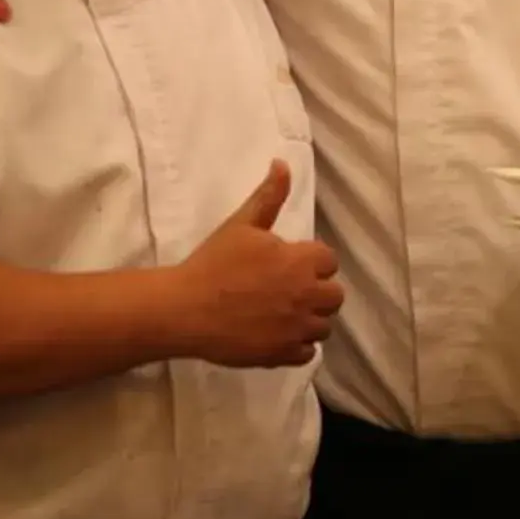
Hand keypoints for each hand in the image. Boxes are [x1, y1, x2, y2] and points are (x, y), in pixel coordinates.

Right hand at [171, 163, 342, 367]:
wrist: (184, 309)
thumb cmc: (212, 263)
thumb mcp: (241, 224)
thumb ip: (269, 196)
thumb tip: (283, 164)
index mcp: (301, 261)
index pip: (329, 260)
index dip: (312, 261)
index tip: (290, 264)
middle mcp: (307, 296)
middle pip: (335, 296)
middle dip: (318, 291)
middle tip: (290, 290)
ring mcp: (296, 329)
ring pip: (323, 326)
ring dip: (310, 320)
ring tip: (283, 315)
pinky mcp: (282, 354)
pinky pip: (307, 353)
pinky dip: (297, 346)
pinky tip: (278, 335)